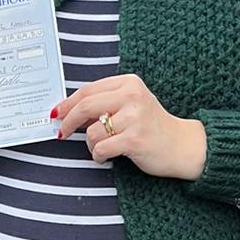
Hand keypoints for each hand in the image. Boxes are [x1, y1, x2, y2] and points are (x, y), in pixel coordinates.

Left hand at [55, 76, 206, 179]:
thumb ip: (105, 102)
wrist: (182, 145)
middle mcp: (132, 96)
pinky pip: (101, 148)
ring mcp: (134, 118)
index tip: (57, 113)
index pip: (89, 90)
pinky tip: (106, 156)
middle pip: (85, 106)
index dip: (68, 103)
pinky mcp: (134, 139)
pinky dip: (98, 156)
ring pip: (92, 132)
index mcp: (129, 83)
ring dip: (91, 145)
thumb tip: (69, 110)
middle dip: (68, 122)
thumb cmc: (152, 126)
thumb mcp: (132, 104)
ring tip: (103, 148)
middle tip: (62, 133)